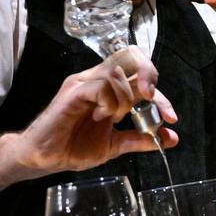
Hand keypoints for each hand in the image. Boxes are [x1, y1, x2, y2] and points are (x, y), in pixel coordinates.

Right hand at [9, 46, 178, 176]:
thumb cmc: (73, 147)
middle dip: (149, 76)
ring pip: (118, 70)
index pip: (141, 74)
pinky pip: (101, 85)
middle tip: (151, 99)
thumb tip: (170, 138)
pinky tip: (103, 116)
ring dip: (126, 96)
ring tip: (117, 117)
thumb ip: (140, 138)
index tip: (171, 118)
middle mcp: (98, 80)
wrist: (44, 158)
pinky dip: (110, 101)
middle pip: (131, 56)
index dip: (160, 94)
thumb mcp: (115, 145)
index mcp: (110, 89)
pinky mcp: (73, 92)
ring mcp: (85, 83)